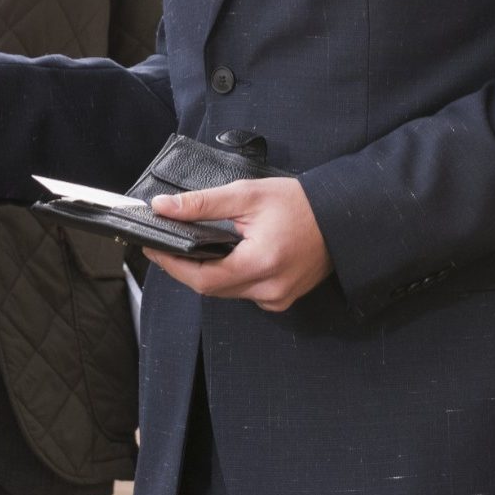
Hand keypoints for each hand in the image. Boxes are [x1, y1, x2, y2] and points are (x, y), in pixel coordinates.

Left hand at [144, 179, 333, 312]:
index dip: (172, 265)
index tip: (153, 247)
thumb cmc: (300, 203)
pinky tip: (230, 258)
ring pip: (227, 293)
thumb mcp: (248, 195)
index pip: (201, 277)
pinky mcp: (282, 299)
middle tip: (168, 245)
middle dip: (186, 268)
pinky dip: (232, 278)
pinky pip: (246, 294)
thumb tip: (164, 209)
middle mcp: (269, 288)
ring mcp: (277, 298)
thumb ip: (203, 204)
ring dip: (209, 273)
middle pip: (211, 288)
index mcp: (259, 263)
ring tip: (195, 248)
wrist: (342, 216)